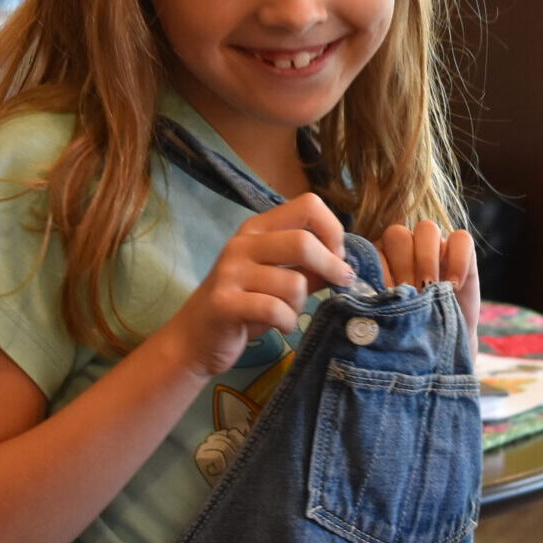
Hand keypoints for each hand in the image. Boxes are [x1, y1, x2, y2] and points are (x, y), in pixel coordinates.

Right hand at [167, 192, 350, 376]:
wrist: (195, 338)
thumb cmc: (245, 305)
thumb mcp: (280, 279)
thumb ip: (311, 268)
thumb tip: (347, 264)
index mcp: (259, 229)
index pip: (308, 205)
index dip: (332, 229)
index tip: (339, 256)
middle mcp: (243, 243)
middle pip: (303, 241)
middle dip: (331, 266)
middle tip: (340, 283)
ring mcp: (230, 271)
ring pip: (293, 282)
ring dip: (301, 304)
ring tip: (289, 312)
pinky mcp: (224, 302)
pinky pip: (274, 309)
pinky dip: (287, 322)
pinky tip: (281, 325)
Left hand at [377, 219, 480, 348]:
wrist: (442, 346)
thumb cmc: (410, 330)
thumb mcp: (390, 317)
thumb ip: (378, 300)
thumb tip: (371, 295)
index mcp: (381, 259)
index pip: (374, 249)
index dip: (380, 271)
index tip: (387, 297)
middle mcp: (406, 246)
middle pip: (398, 234)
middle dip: (402, 265)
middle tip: (410, 293)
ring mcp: (435, 245)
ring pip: (427, 229)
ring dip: (426, 259)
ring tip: (430, 288)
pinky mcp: (463, 250)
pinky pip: (461, 238)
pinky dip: (457, 260)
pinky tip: (454, 285)